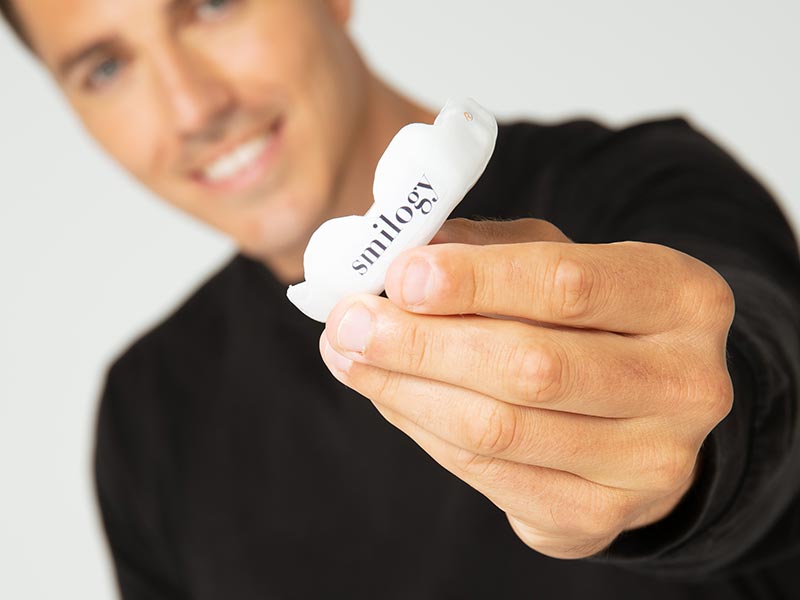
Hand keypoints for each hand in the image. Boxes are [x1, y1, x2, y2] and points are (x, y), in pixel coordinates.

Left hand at [319, 218, 734, 558]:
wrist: (639, 411)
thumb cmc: (588, 321)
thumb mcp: (554, 262)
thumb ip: (485, 252)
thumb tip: (396, 259)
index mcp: (680, 297)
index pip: (567, 286)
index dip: (474, 282)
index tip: (399, 275)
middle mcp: (684, 383)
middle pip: (530, 368)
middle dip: (422, 344)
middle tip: (349, 323)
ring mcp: (650, 461)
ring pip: (500, 429)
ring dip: (406, 391)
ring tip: (349, 356)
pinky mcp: (602, 515)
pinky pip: (490, 477)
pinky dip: (425, 432)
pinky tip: (391, 397)